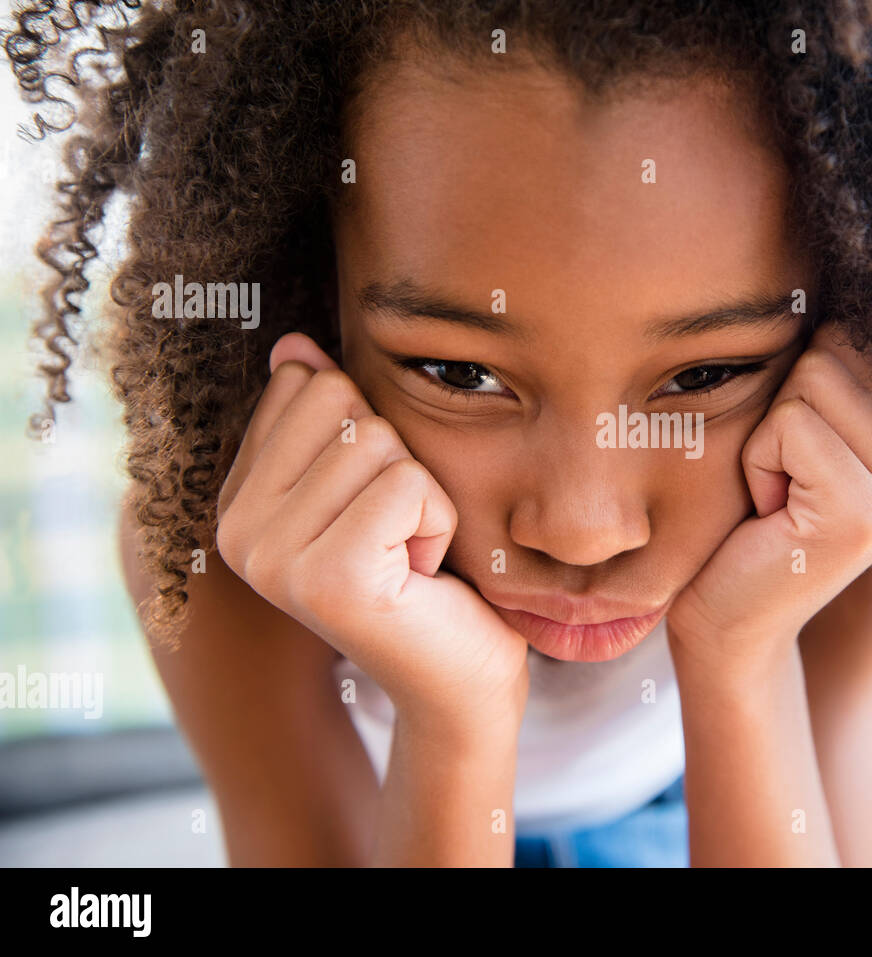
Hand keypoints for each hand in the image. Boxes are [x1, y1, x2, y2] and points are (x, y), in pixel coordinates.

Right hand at [215, 332, 529, 736]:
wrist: (460, 679)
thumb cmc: (425, 575)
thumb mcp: (369, 483)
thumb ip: (324, 419)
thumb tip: (293, 347)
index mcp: (238, 502)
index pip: (306, 386)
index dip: (369, 436)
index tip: (372, 509)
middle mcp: (237, 532)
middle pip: (341, 405)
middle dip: (397, 461)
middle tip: (397, 534)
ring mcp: (274, 559)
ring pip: (377, 441)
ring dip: (422, 495)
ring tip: (408, 556)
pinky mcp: (329, 578)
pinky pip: (407, 484)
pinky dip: (438, 520)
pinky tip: (422, 575)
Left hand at [666, 322, 871, 678]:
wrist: (734, 618)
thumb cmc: (759, 512)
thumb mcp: (812, 427)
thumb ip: (844, 366)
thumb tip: (856, 258)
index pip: (864, 331)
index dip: (807, 382)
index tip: (810, 456)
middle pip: (837, 349)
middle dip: (788, 408)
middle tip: (791, 479)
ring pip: (812, 379)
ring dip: (770, 435)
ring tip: (782, 494)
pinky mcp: (865, 513)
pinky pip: (789, 424)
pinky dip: (758, 462)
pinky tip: (771, 513)